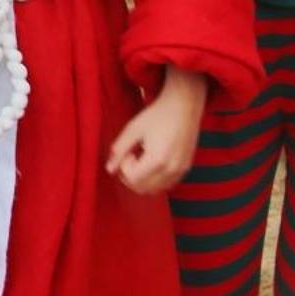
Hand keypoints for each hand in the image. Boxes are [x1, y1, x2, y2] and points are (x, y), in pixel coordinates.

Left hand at [105, 68, 207, 193]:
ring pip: (155, 190)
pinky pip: (167, 184)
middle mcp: (171, 169)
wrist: (184, 105)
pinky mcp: (185, 168)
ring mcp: (180, 170)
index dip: (124, 167)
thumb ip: (119, 150)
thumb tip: (109, 169)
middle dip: (131, 176)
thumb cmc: (156, 114)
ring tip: (143, 157)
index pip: (133, 180)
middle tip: (132, 156)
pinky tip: (154, 159)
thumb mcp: (133, 129)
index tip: (129, 151)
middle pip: (143, 189)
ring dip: (143, 179)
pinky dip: (155, 179)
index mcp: (157, 159)